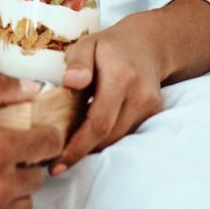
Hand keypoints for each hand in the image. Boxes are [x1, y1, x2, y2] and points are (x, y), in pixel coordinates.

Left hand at [50, 15, 167, 173]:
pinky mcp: (154, 114)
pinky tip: (87, 135)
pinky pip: (125, 133)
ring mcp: (150, 106)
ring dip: (92, 146)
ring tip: (67, 149)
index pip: (98, 122)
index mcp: (120, 77)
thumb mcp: (87, 44)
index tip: (57, 164)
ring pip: (117, 138)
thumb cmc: (109, 46)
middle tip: (56, 162)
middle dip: (81, 151)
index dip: (77, 147)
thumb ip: (77, 62)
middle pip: (108, 136)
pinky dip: (106, 137)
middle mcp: (139, 95)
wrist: (147, 44)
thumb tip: (71, 83)